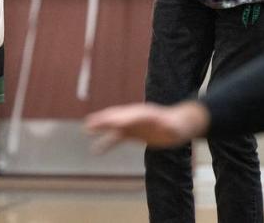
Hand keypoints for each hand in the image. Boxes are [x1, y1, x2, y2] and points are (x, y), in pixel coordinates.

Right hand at [84, 101, 209, 152]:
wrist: (177, 126)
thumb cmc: (176, 126)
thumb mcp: (173, 127)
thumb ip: (168, 126)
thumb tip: (168, 127)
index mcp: (144, 113)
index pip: (131, 115)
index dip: (121, 119)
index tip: (111, 123)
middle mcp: (134, 116)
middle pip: (117, 117)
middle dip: (104, 120)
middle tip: (90, 123)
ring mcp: (131, 124)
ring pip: (113, 125)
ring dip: (101, 127)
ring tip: (87, 129)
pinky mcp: (130, 133)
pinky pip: (115, 137)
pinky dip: (105, 142)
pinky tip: (95, 150)